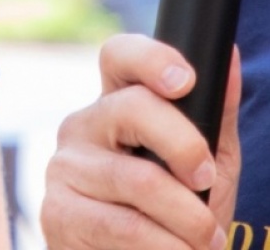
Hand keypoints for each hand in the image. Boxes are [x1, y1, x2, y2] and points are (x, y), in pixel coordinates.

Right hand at [40, 33, 240, 249]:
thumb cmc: (178, 215)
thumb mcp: (209, 163)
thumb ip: (216, 113)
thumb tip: (228, 57)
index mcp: (115, 101)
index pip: (119, 55)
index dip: (150, 58)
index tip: (185, 81)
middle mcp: (82, 125)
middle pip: (132, 108)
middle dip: (185, 145)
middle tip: (208, 179)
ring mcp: (65, 167)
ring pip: (138, 178)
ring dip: (188, 217)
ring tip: (206, 238)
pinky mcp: (58, 213)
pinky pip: (123, 225)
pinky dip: (164, 246)